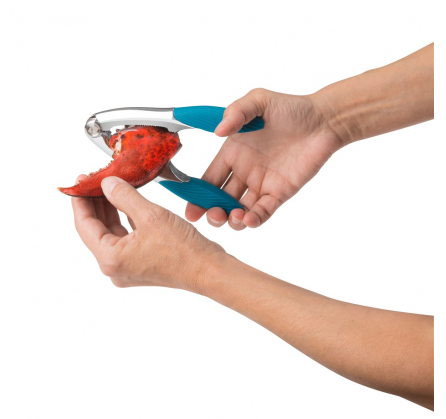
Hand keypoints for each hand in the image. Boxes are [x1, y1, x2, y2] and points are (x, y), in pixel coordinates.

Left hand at [72, 175, 223, 290]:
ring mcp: (129, 267)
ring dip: (111, 211)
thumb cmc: (183, 250)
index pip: (85, 226)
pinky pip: (126, 239)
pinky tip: (127, 204)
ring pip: (112, 233)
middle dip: (96, 204)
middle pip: (97, 230)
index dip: (81, 201)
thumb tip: (108, 184)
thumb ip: (125, 196)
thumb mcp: (150, 216)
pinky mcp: (142, 263)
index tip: (80, 182)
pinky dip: (125, 220)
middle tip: (94, 181)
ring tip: (109, 188)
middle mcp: (116, 267)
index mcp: (111, 259)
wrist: (208, 269)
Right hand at [185, 88, 341, 229]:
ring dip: (231, 220)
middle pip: (220, 199)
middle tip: (212, 215)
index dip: (197, 194)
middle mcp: (244, 171)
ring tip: (233, 216)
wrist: (323, 121)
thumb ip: (236, 112)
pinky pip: (263, 212)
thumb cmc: (291, 108)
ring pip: (239, 210)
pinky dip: (254, 219)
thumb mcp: (259, 101)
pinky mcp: (280, 193)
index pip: (209, 179)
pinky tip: (249, 218)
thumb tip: (218, 132)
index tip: (190, 208)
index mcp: (233, 153)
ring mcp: (262, 184)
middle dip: (211, 212)